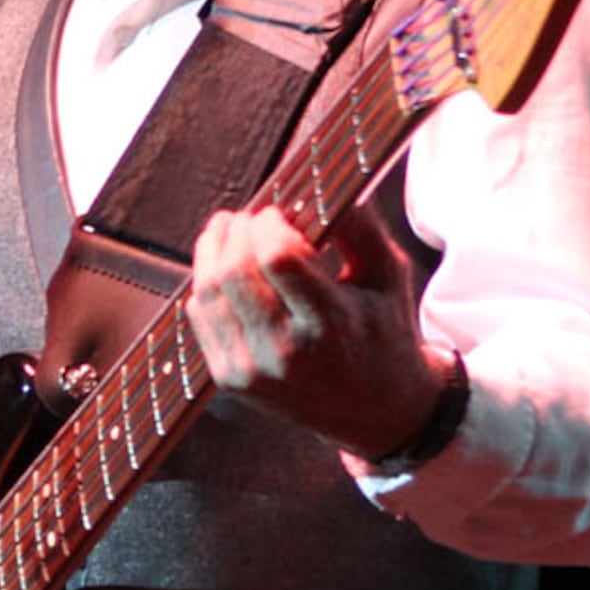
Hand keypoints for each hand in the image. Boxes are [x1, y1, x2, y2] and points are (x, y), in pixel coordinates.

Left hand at [186, 203, 447, 458]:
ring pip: (207, 293)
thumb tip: (321, 178)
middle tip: (243, 216)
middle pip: (232, 273)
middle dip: (232, 233)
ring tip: (227, 232)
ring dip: (211, 253)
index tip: (274, 212)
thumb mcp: (388, 275)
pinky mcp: (230, 381)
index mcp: (331, 323)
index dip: (266, 224)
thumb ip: (359, 225)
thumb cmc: (386, 332)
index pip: (277, 258)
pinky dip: (206, 286)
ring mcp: (252, 370)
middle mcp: (287, 351)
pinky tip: (225, 272)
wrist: (378, 411)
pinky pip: (201, 319)